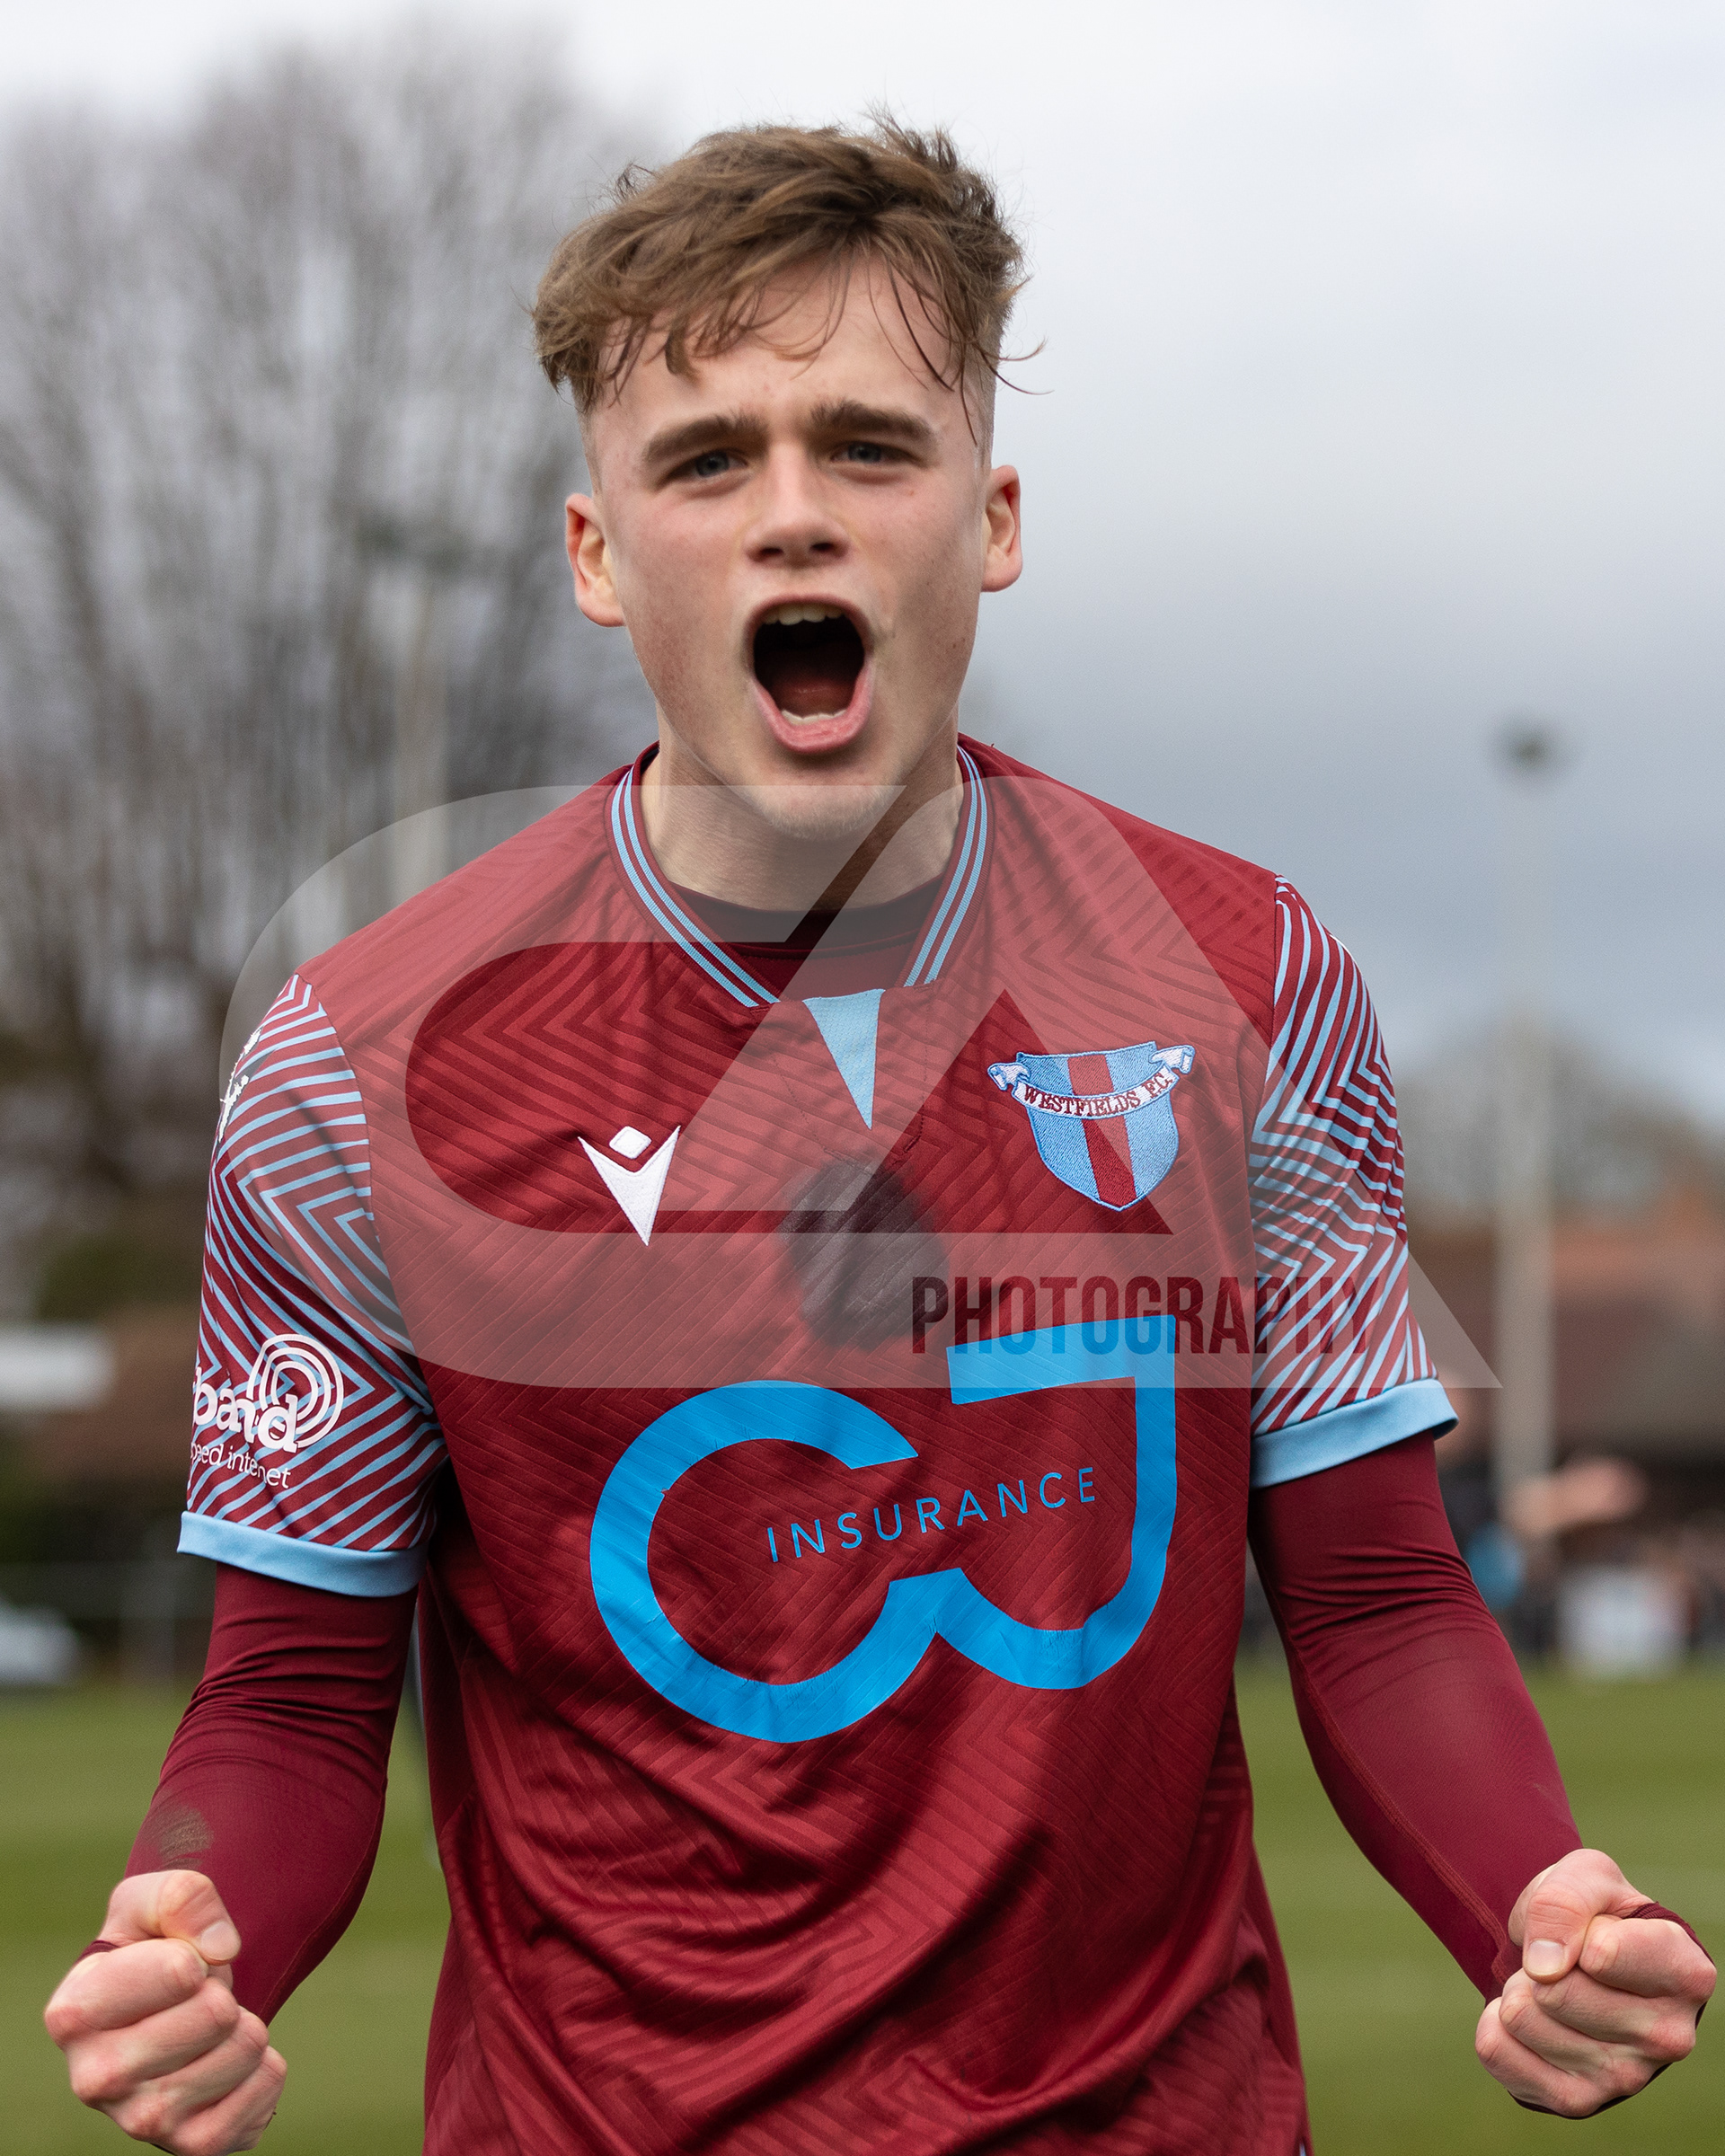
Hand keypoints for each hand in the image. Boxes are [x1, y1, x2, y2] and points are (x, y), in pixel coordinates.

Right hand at [43, 1871, 285, 2153]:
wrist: (165, 2009)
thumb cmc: (151, 1947)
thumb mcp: (153, 1901)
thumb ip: (181, 1898)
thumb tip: (220, 1951)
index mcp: (73, 2014)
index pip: (181, 1971)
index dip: (195, 1953)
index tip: (174, 1963)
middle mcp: (94, 2079)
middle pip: (217, 2013)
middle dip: (223, 1990)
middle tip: (195, 1999)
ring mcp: (141, 2122)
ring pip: (246, 2049)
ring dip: (246, 2024)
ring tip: (210, 2029)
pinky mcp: (190, 2146)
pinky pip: (266, 2091)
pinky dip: (266, 2066)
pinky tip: (229, 2064)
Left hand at [1476, 1848, 1714, 2116]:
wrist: (1579, 1957)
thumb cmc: (1596, 1914)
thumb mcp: (1585, 1878)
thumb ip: (1565, 1901)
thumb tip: (1544, 1967)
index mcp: (1686, 1973)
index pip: (1602, 1953)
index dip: (1575, 1927)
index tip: (1592, 1928)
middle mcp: (1669, 2037)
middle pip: (1554, 1991)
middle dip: (1539, 1962)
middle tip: (1564, 1962)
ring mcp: (1626, 2078)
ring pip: (1521, 2017)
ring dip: (1519, 1989)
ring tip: (1553, 1988)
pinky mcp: (1579, 2101)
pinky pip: (1495, 2048)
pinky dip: (1495, 2021)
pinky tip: (1532, 2019)